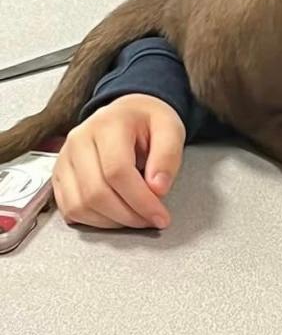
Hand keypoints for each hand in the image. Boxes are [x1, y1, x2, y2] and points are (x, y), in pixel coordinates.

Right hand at [52, 94, 185, 229]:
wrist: (128, 112)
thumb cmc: (149, 121)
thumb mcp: (170, 129)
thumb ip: (168, 157)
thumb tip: (158, 189)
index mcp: (108, 124)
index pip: (117, 171)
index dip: (140, 200)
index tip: (160, 215)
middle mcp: (79, 140)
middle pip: (96, 192)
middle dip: (127, 215)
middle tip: (151, 220)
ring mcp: (65, 158)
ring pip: (79, 205)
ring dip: (111, 222)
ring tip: (136, 218)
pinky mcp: (59, 175)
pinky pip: (69, 209)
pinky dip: (94, 220)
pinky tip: (116, 216)